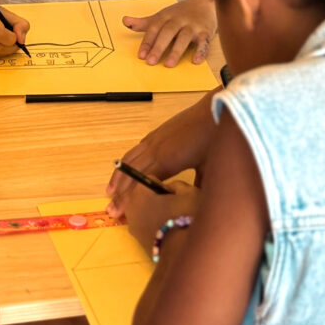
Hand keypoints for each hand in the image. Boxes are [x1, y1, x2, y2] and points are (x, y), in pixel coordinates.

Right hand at [105, 93, 215, 213]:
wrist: (213, 112)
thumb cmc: (212, 140)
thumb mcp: (209, 169)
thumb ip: (199, 188)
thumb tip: (198, 207)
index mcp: (167, 161)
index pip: (141, 184)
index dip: (129, 200)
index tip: (120, 213)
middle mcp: (155, 150)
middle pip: (130, 173)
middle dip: (119, 193)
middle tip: (111, 209)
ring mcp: (153, 140)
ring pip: (129, 159)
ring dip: (118, 176)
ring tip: (110, 189)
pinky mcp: (155, 133)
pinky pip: (135, 150)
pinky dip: (126, 162)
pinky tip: (125, 168)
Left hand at [109, 178, 199, 248]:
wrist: (183, 252)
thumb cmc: (186, 216)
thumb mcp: (188, 192)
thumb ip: (177, 185)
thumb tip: (170, 189)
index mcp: (139, 191)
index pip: (150, 180)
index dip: (165, 186)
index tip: (176, 194)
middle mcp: (131, 207)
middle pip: (145, 197)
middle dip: (158, 200)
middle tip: (177, 207)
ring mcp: (133, 227)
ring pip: (146, 213)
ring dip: (157, 214)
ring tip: (175, 221)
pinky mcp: (139, 243)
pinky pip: (148, 228)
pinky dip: (157, 228)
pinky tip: (172, 233)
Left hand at [122, 0, 216, 67]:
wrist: (205, 3)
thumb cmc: (180, 13)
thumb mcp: (161, 16)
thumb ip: (144, 23)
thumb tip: (125, 21)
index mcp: (166, 16)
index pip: (154, 29)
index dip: (147, 42)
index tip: (141, 55)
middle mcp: (179, 20)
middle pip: (168, 33)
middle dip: (159, 47)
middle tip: (151, 62)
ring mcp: (193, 26)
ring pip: (184, 38)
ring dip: (176, 51)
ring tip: (169, 64)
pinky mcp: (206, 31)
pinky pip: (204, 42)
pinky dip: (201, 51)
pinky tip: (195, 61)